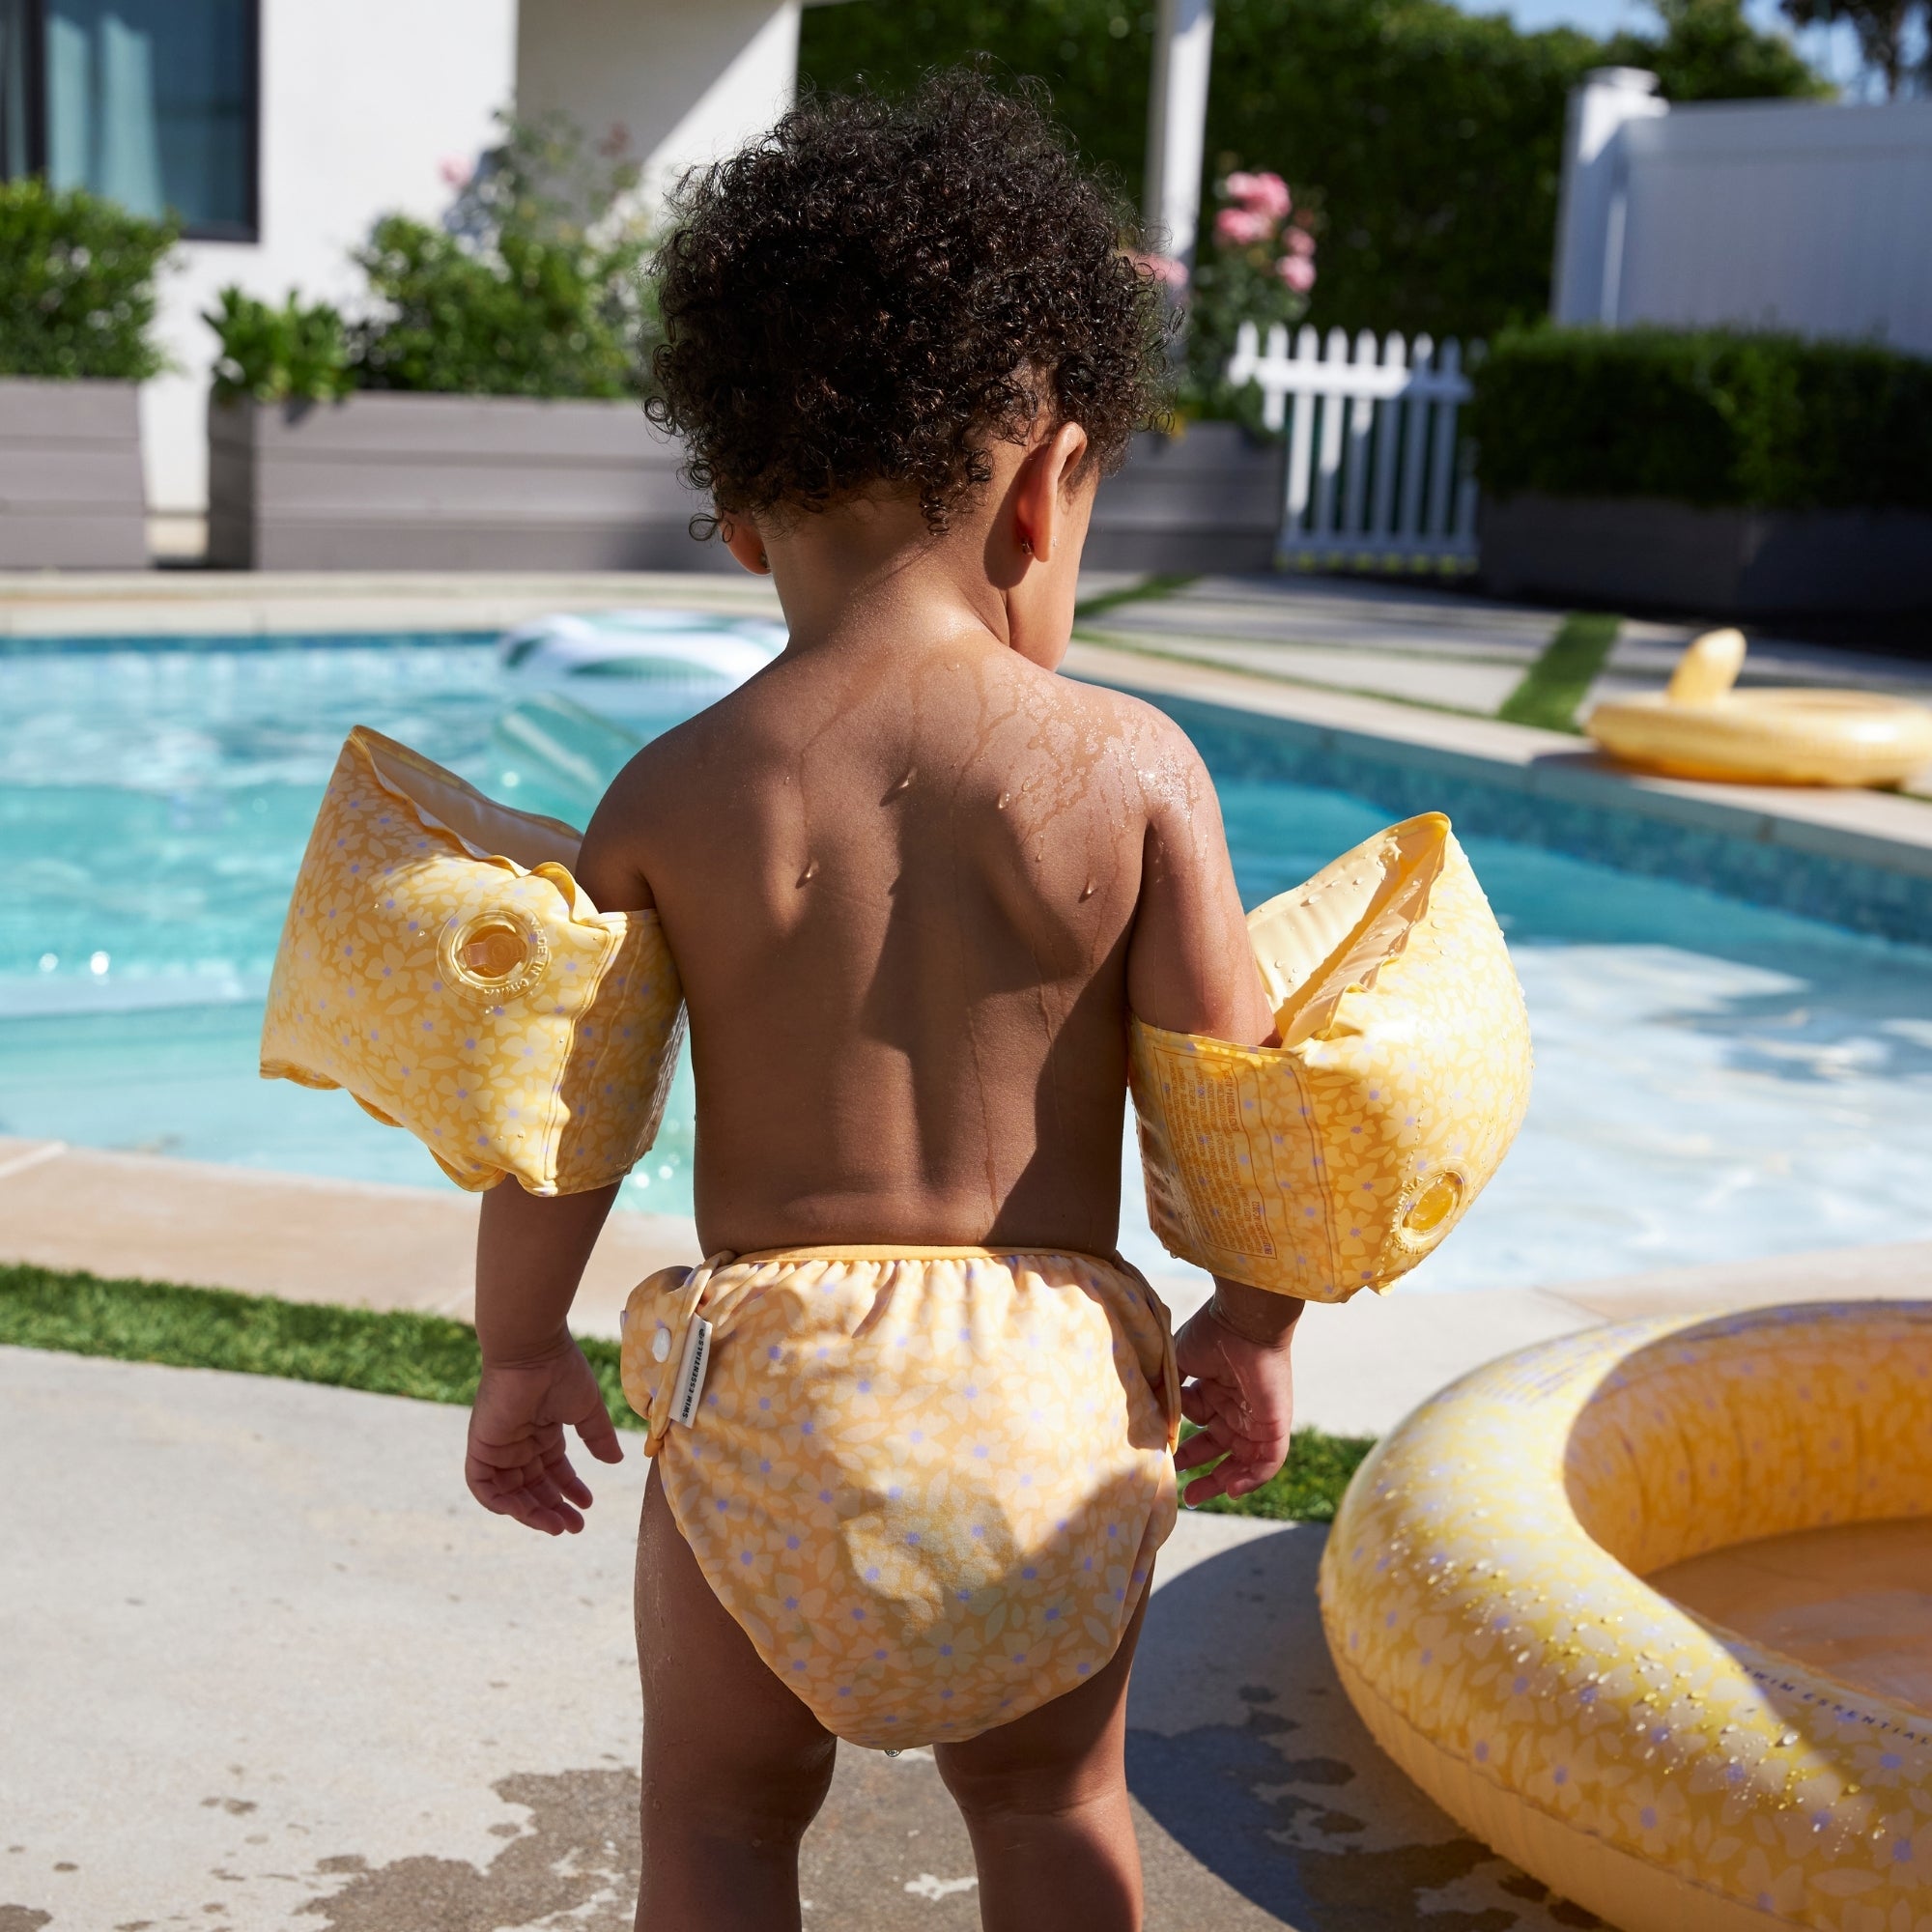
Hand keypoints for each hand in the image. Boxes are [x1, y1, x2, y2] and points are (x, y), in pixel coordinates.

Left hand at [465, 1338, 623, 1535]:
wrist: (532, 1351)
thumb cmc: (561, 1371)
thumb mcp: (586, 1409)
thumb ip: (598, 1436)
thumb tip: (615, 1461)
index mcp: (543, 1431)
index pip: (554, 1470)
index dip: (569, 1489)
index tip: (588, 1505)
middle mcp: (520, 1442)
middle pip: (533, 1486)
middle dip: (553, 1508)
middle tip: (574, 1526)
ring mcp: (499, 1446)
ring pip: (510, 1492)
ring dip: (530, 1512)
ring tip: (557, 1526)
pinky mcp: (481, 1447)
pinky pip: (482, 1485)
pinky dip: (498, 1502)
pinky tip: (523, 1512)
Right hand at [1171, 1281, 1301, 1507]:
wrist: (1243, 1323)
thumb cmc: (1211, 1335)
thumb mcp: (1177, 1363)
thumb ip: (1163, 1387)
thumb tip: (1140, 1410)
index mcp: (1214, 1393)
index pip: (1196, 1427)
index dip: (1178, 1442)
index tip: (1157, 1454)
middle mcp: (1235, 1408)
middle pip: (1217, 1449)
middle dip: (1198, 1470)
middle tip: (1176, 1487)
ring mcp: (1255, 1419)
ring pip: (1241, 1461)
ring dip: (1220, 1481)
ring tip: (1194, 1496)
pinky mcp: (1274, 1426)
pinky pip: (1267, 1462)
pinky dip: (1252, 1479)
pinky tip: (1229, 1489)